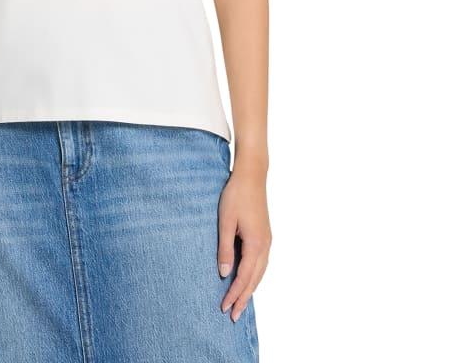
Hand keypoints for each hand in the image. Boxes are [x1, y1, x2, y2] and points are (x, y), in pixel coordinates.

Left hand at [217, 164, 271, 321]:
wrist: (252, 175)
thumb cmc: (236, 195)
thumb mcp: (225, 221)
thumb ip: (225, 248)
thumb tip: (224, 274)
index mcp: (256, 244)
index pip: (244, 277)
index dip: (234, 294)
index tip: (224, 308)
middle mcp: (265, 246)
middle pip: (255, 279)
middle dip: (244, 298)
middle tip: (233, 316)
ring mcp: (267, 240)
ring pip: (260, 272)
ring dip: (250, 289)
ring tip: (240, 303)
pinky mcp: (265, 235)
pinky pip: (261, 263)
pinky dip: (254, 276)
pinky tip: (248, 279)